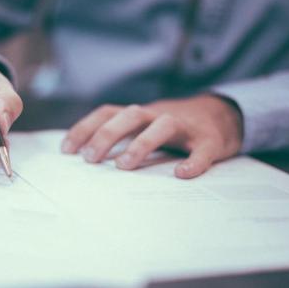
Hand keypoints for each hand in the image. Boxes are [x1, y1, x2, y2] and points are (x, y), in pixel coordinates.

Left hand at [62, 95, 242, 178]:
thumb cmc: (173, 127)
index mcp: (140, 114)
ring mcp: (186, 126)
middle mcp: (159, 115)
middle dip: (107, 135)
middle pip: (130, 115)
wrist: (222, 115)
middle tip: (90, 159)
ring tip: (124, 166)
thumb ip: (122, 136)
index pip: (107, 113)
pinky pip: (203, 149)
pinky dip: (194, 161)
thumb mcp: (144, 126)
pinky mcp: (210, 140)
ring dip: (141, 143)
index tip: (66, 150)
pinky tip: (182, 174)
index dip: (85, 128)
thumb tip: (86, 158)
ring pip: (163, 125)